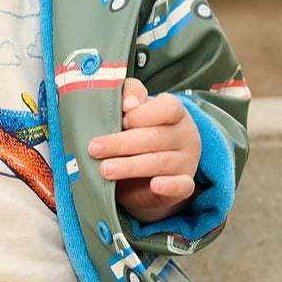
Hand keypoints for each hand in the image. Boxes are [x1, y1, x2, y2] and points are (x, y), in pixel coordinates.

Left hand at [87, 78, 200, 224]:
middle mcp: (185, 135)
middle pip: (156, 137)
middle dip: (122, 143)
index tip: (121, 119)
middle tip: (95, 148)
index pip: (167, 108)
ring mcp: (186, 161)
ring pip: (161, 162)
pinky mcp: (184, 184)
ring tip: (106, 170)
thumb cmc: (140, 132)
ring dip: (131, 166)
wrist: (150, 171)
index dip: (142, 114)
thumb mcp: (135, 110)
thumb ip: (131, 94)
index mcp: (176, 112)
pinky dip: (170, 186)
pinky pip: (183, 186)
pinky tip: (155, 185)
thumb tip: (128, 104)